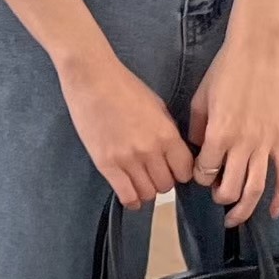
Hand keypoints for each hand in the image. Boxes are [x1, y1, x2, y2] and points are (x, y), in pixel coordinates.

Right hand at [57, 49, 193, 208]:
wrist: (93, 79)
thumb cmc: (125, 87)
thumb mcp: (158, 106)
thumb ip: (168, 132)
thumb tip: (174, 154)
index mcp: (167, 134)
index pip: (186, 171)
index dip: (181, 172)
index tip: (174, 169)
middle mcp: (150, 151)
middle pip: (167, 185)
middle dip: (163, 180)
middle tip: (155, 173)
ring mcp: (127, 160)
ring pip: (148, 193)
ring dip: (147, 190)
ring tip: (140, 180)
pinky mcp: (106, 164)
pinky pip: (126, 195)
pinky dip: (132, 199)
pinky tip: (131, 194)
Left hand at [188, 36, 278, 225]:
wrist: (258, 52)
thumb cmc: (225, 71)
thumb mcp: (200, 98)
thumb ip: (198, 129)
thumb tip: (200, 149)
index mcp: (220, 134)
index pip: (205, 171)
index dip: (199, 176)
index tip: (199, 172)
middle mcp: (243, 144)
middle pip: (230, 189)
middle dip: (219, 197)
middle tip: (215, 194)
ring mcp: (265, 144)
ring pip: (256, 189)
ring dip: (244, 209)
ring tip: (234, 218)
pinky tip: (273, 212)